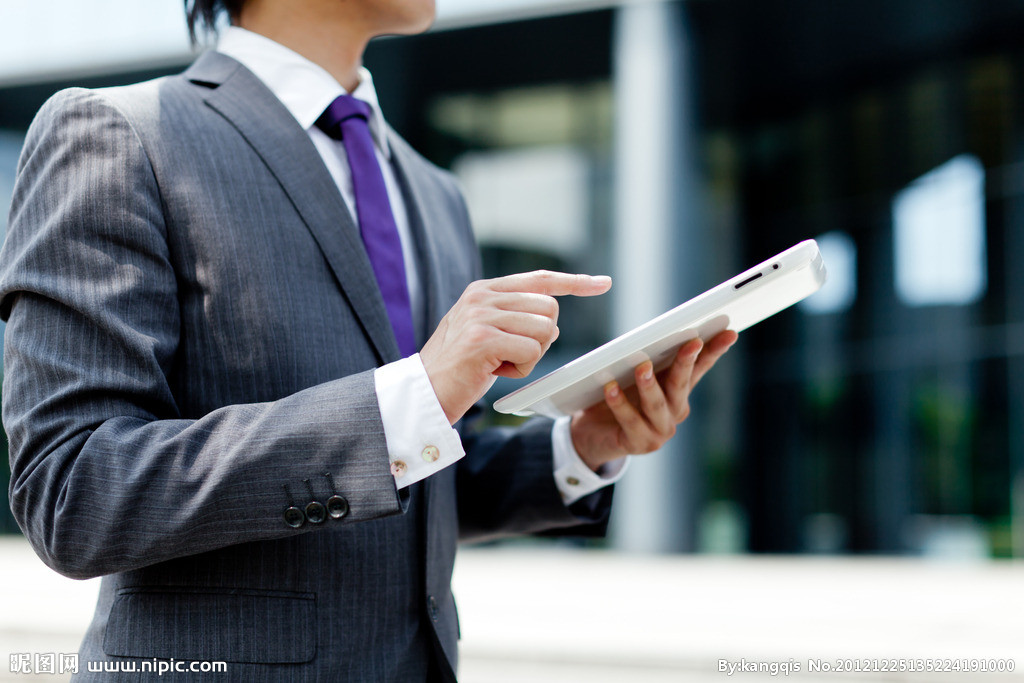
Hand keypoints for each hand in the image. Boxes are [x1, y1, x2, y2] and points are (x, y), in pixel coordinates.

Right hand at [420, 271, 611, 424]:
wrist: (423, 393)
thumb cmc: (459, 368)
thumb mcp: (486, 333)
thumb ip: (514, 318)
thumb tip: (551, 318)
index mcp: (485, 290)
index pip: (540, 278)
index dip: (575, 281)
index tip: (603, 283)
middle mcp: (482, 296)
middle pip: (550, 308)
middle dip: (540, 339)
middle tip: (509, 355)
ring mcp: (481, 315)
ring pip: (544, 330)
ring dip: (529, 357)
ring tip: (497, 364)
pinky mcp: (482, 339)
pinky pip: (531, 351)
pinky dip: (519, 369)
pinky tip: (493, 371)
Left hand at [569, 329, 737, 469]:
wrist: (593, 434)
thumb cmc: (618, 396)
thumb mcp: (632, 375)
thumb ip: (645, 360)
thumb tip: (645, 337)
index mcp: (678, 390)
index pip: (700, 367)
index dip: (715, 351)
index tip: (729, 333)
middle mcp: (675, 410)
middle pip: (681, 383)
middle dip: (687, 362)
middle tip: (692, 343)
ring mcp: (661, 430)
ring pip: (657, 404)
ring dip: (649, 384)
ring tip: (642, 367)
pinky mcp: (640, 443)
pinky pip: (630, 421)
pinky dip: (619, 404)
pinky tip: (610, 388)